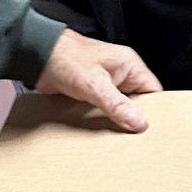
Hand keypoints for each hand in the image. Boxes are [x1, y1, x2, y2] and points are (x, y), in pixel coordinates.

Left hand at [34, 31, 161, 131]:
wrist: (36, 54)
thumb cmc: (65, 58)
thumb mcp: (94, 84)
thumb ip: (117, 104)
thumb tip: (139, 122)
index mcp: (130, 66)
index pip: (154, 92)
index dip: (156, 110)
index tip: (152, 129)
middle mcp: (121, 74)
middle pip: (139, 102)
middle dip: (135, 118)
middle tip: (134, 137)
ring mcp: (107, 83)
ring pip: (121, 107)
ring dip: (118, 120)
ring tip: (118, 137)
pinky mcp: (93, 92)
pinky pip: (105, 109)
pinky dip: (104, 119)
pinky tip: (101, 130)